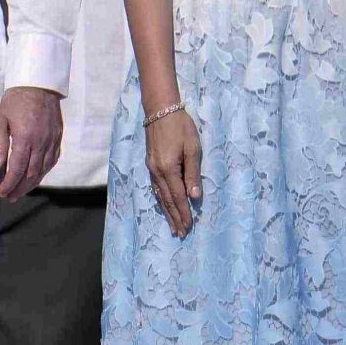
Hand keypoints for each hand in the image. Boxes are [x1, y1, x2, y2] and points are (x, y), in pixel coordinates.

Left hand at [0, 86, 63, 200]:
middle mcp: (41, 142)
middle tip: (9, 197)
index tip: (2, 193)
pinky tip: (36, 177)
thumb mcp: (0, 119)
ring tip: (20, 191)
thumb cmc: (16, 100)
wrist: (39, 84)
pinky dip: (44, 172)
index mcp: (25, 138)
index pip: (17, 169)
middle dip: (20, 188)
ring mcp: (52, 141)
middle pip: (32, 174)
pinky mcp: (58, 138)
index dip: (10, 184)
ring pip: (44, 170)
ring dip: (32, 184)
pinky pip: (52, 161)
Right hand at [144, 108, 201, 236]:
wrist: (160, 111)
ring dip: (167, 212)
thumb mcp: (193, 149)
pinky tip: (163, 205)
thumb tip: (194, 197)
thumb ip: (193, 174)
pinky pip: (156, 188)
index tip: (189, 227)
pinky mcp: (150, 164)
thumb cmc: (180, 127)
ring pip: (160, 196)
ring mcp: (151, 169)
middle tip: (180, 234)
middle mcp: (157, 172)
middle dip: (175, 217)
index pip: (178, 197)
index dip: (184, 213)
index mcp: (168, 169)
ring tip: (172, 225)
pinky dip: (161, 200)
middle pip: (167, 200)